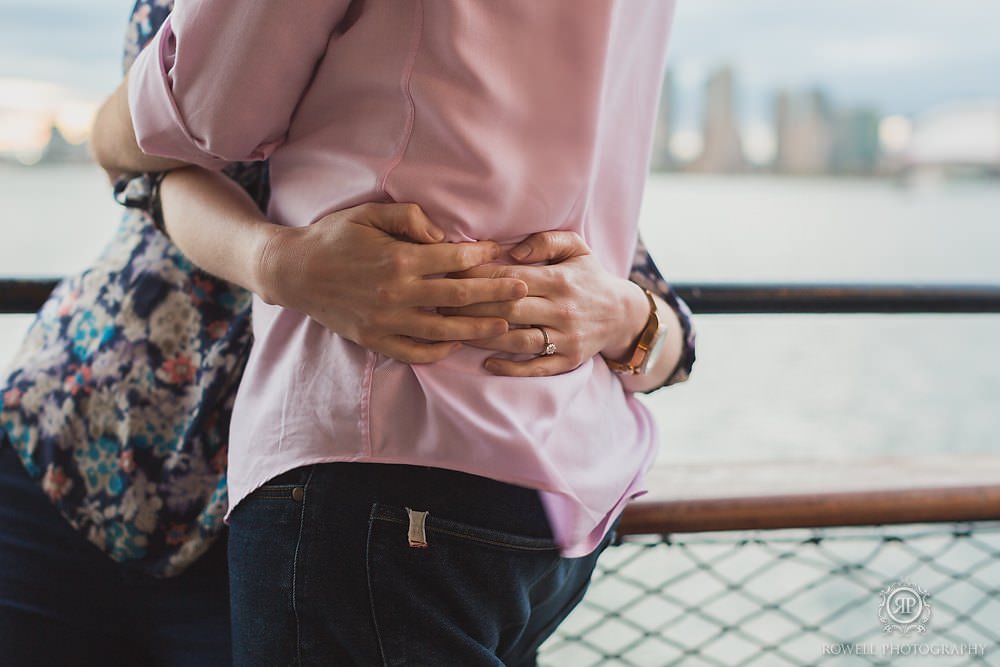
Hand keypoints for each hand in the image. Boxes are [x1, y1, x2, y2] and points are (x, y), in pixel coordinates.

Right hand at [256, 203, 528, 363]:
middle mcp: (397, 293)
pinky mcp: (375, 340)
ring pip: (444, 329)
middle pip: (460, 297)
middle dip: (496, 293)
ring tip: (505, 325)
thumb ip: (410, 219)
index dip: (482, 256)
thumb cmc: (333, 237)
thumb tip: (444, 235)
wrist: (293, 271)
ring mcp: (387, 320)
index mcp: (399, 258)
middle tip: (523, 290)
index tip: (501, 253)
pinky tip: (457, 343)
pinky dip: (439, 350)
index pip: (454, 260)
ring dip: (478, 327)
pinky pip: (416, 352)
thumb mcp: (369, 213)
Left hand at [443, 231, 648, 375]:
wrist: (622, 314)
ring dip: (484, 338)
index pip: (510, 279)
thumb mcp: (576, 247)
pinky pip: (536, 366)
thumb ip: (545, 240)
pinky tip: (486, 363)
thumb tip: (512, 250)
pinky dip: (510, 367)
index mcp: (559, 280)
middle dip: (471, 308)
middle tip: (441, 305)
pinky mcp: (568, 360)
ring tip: (454, 332)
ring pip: (518, 340)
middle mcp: (562, 310)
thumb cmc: (589, 276)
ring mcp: (565, 338)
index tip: (451, 276)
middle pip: (508, 310)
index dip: (478, 277)